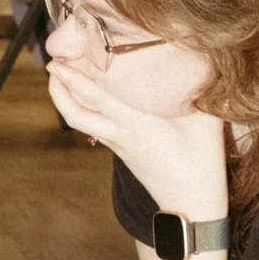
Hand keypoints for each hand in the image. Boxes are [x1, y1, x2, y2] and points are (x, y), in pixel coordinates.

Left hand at [46, 57, 228, 220]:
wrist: (191, 205)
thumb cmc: (200, 161)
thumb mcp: (205, 119)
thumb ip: (200, 88)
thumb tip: (203, 55)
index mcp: (134, 123)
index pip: (94, 98)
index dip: (72, 78)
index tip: (55, 61)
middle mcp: (118, 134)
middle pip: (74, 115)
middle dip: (58, 90)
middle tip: (53, 66)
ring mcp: (117, 144)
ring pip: (80, 122)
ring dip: (67, 100)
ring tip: (65, 76)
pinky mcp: (121, 150)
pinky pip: (93, 126)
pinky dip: (84, 108)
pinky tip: (91, 95)